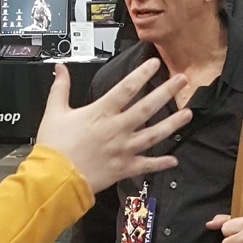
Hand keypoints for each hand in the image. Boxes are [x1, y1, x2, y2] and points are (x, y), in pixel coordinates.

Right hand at [36, 60, 191, 191]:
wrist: (55, 178)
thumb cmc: (54, 146)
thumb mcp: (54, 112)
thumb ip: (60, 88)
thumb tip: (60, 68)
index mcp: (101, 113)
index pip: (126, 89)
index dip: (142, 74)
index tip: (155, 64)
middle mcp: (116, 129)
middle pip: (147, 108)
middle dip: (166, 92)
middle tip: (182, 81)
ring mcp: (123, 149)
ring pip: (153, 135)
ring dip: (172, 124)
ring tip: (188, 114)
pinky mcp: (123, 168)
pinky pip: (146, 165)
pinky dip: (160, 163)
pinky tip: (174, 159)